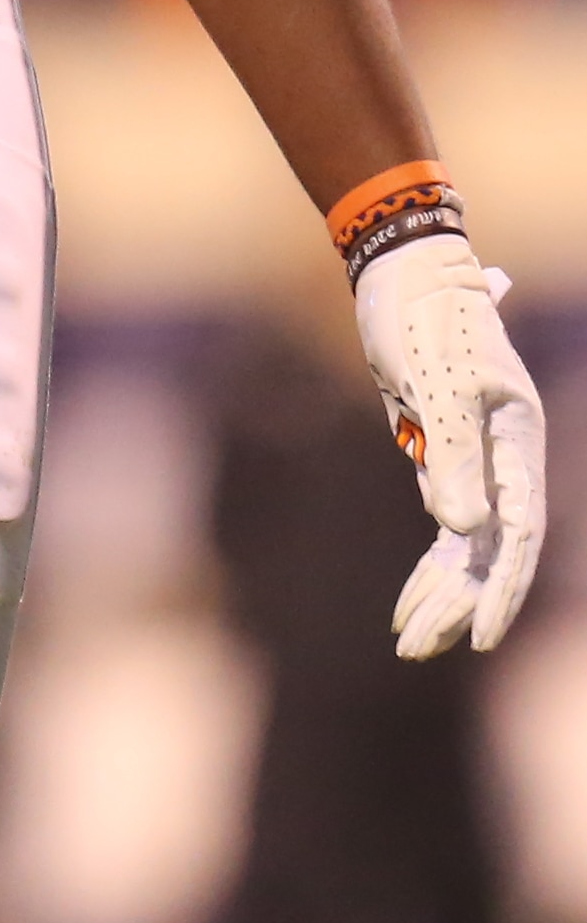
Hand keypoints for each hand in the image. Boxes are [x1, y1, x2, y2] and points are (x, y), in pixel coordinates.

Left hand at [355, 231, 544, 657]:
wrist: (403, 274)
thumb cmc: (424, 318)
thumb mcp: (433, 381)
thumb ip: (452, 454)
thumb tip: (463, 530)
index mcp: (519, 439)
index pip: (519, 532)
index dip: (504, 587)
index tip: (479, 637)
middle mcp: (506, 459)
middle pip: (493, 551)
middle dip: (460, 604)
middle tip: (417, 649)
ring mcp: (478, 463)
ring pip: (469, 549)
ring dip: (441, 595)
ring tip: (408, 643)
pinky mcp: (446, 460)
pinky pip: (446, 531)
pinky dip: (428, 568)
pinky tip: (407, 605)